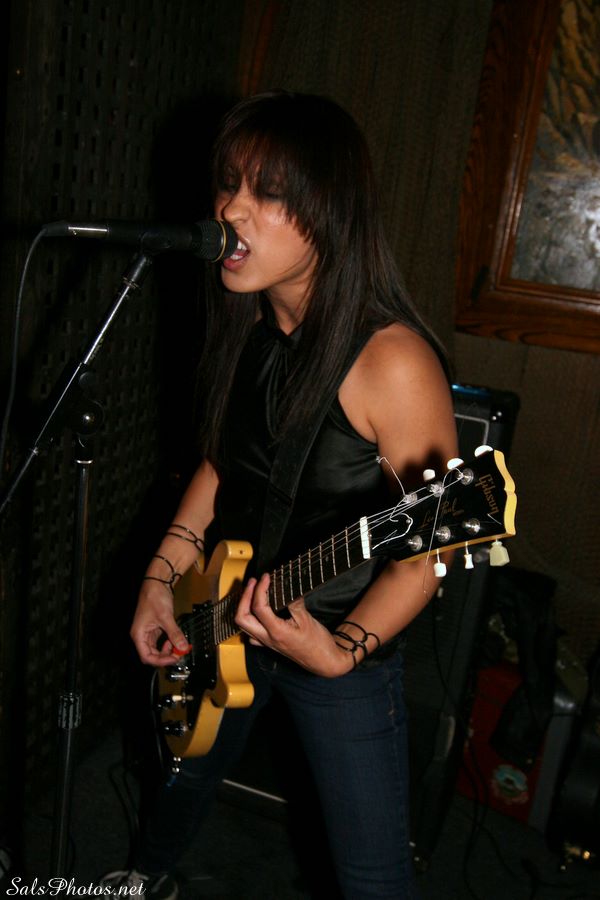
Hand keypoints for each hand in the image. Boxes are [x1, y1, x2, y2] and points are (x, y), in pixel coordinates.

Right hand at [130, 580, 191, 666]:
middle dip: (165, 656)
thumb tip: (182, 647)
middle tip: (179, 653)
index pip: (147, 656)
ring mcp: (148, 631)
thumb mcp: (166, 617)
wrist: (157, 582)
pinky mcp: (155, 627)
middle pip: (152, 654)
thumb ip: (174, 634)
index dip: (160, 661)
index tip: (173, 658)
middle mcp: (142, 635)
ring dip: (168, 649)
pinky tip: (177, 639)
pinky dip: (170, 642)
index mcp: (139, 634)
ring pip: (157, 648)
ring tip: (179, 645)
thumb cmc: (154, 596)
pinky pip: (161, 640)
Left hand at [234, 573, 353, 676]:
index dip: (259, 589)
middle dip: (245, 597)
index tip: (266, 577)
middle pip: (242, 618)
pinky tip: (257, 611)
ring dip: (244, 606)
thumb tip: (287, 587)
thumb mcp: (307, 619)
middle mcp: (268, 638)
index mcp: (276, 631)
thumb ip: (294, 603)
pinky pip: (251, 633)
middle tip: (253, 582)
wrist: (323, 661)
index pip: (259, 607)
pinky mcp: (270, 644)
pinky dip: (250, 619)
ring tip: (252, 592)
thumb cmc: (318, 643)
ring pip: (244, 626)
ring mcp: (267, 643)